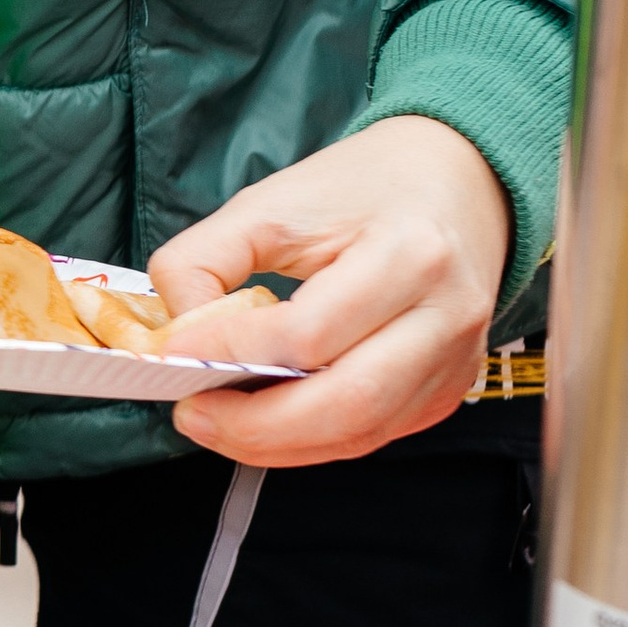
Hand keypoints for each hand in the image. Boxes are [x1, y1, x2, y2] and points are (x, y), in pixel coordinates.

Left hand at [150, 116, 509, 467]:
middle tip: (192, 414)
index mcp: (409, 253)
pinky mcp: (446, 392)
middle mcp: (445, 318)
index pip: (309, 331)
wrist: (454, 183)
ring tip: (216, 423)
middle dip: (256, 426)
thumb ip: (207, 259)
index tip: (174, 354)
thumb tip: (175, 333)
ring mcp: (453, 365)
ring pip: (359, 434)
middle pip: (345, 403)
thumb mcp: (271, 199)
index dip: (232, 352)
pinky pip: (371, 435)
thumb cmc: (361, 188)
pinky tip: (266, 422)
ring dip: (278, 443)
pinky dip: (310, 440)